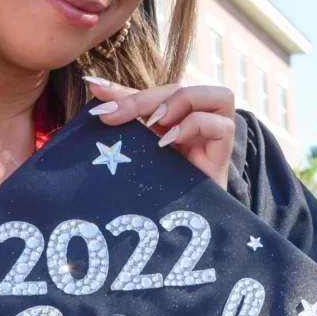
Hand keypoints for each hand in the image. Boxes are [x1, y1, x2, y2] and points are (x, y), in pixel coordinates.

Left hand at [83, 76, 236, 181]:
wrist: (168, 231)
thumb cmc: (151, 191)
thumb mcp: (133, 150)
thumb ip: (121, 117)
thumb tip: (92, 84)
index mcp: (176, 123)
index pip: (156, 93)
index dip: (125, 90)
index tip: (95, 89)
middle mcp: (198, 126)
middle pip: (182, 90)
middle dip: (144, 98)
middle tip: (115, 115)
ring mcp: (214, 140)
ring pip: (219, 96)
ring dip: (181, 102)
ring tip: (153, 124)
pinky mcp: (222, 157)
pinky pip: (223, 127)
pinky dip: (196, 126)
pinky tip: (168, 142)